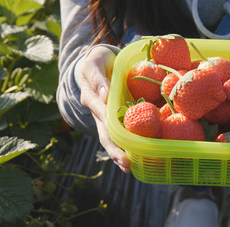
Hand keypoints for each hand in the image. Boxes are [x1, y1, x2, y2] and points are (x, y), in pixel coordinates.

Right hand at [76, 46, 130, 172]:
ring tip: (130, 168)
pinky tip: (138, 156)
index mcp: (91, 99)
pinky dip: (128, 144)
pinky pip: (121, 131)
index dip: (110, 128)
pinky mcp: (115, 117)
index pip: (101, 114)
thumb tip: (105, 95)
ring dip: (120, 153)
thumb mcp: (93, 63)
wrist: (96, 63)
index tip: (118, 139)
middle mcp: (98, 112)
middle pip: (105, 134)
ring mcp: (106, 117)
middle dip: (115, 151)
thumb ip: (97, 78)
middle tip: (126, 165)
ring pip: (112, 138)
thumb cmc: (95, 61)